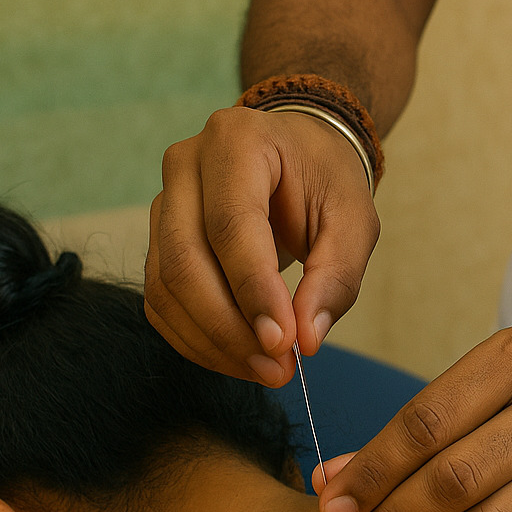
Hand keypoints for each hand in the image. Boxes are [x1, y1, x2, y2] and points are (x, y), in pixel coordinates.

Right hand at [145, 107, 379, 386]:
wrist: (296, 155)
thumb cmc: (326, 180)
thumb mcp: (354, 220)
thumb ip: (336, 277)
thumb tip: (306, 339)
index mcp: (237, 141)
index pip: (231, 225)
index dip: (253, 291)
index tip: (284, 343)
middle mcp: (186, 164)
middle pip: (185, 260)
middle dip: (229, 327)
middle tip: (276, 369)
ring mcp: (163, 200)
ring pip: (166, 287)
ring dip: (212, 342)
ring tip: (265, 370)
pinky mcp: (157, 238)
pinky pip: (161, 301)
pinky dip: (196, 340)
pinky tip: (237, 358)